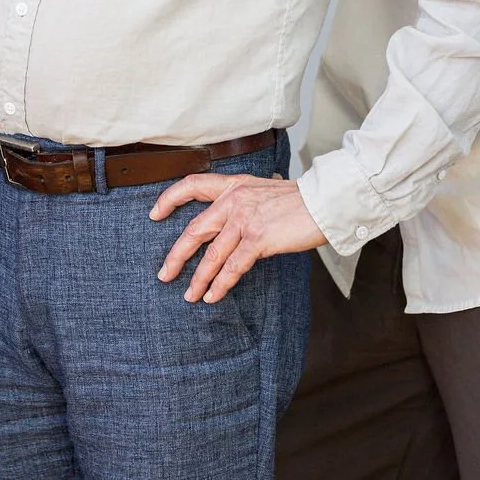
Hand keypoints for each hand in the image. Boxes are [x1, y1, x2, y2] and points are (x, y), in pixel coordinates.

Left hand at [151, 173, 327, 303]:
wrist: (324, 202)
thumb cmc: (299, 201)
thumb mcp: (263, 191)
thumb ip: (243, 202)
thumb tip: (229, 222)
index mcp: (233, 185)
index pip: (192, 186)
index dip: (169, 200)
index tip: (154, 215)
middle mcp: (234, 200)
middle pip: (195, 229)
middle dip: (177, 255)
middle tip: (164, 274)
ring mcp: (245, 219)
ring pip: (212, 254)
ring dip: (198, 278)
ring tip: (190, 295)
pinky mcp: (258, 238)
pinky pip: (233, 267)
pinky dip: (220, 284)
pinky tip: (213, 295)